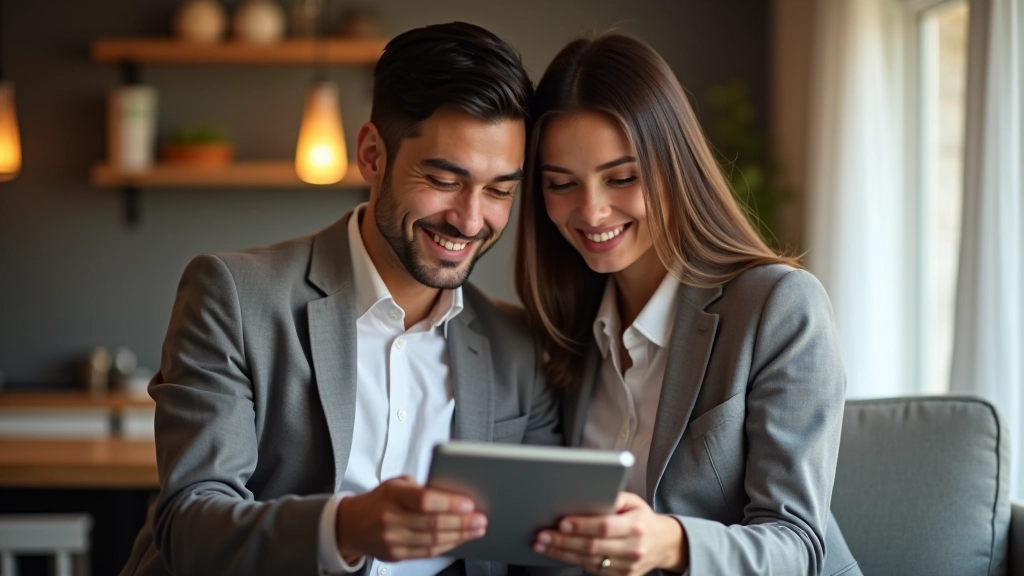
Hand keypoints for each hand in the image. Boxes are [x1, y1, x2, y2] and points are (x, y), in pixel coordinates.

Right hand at [335, 475, 486, 561]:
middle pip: (432, 524)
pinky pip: (426, 553)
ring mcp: (391, 540)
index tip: (468, 504)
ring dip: (459, 536)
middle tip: (480, 519)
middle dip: (461, 522)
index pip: (423, 500)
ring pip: (432, 541)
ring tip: (475, 529)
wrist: (351, 524)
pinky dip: (446, 546)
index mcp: (392, 495)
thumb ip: (421, 487)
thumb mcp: (396, 484)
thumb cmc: (380, 500)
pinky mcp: (395, 555)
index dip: (448, 503)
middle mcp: (390, 518)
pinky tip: (459, 540)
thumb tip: (452, 493)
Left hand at [532, 492, 687, 575]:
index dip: (582, 526)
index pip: (605, 527)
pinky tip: (556, 553)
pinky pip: (593, 570)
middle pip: (593, 547)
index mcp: (636, 525)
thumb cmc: (641, 517)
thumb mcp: (633, 501)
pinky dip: (572, 561)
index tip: (561, 522)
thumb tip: (586, 495)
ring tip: (542, 545)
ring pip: (589, 562)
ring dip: (562, 553)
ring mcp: (628, 567)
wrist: (664, 543)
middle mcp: (634, 548)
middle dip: (564, 541)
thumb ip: (612, 497)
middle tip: (542, 535)